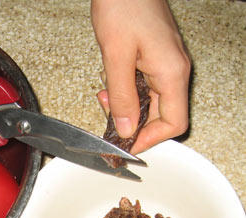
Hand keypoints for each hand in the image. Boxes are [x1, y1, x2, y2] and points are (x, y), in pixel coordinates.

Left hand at [91, 0, 190, 153]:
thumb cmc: (123, 5)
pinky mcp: (154, 58)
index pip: (173, 123)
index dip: (150, 139)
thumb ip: (121, 97)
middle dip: (132, 123)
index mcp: (171, 73)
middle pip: (161, 116)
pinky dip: (126, 92)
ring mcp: (166, 64)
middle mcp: (173, 70)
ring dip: (126, 107)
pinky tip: (110, 84)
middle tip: (108, 121)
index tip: (126, 144)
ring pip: (151, 102)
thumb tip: (126, 128)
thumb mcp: (116, 57)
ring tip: (105, 97)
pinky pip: (145, 86)